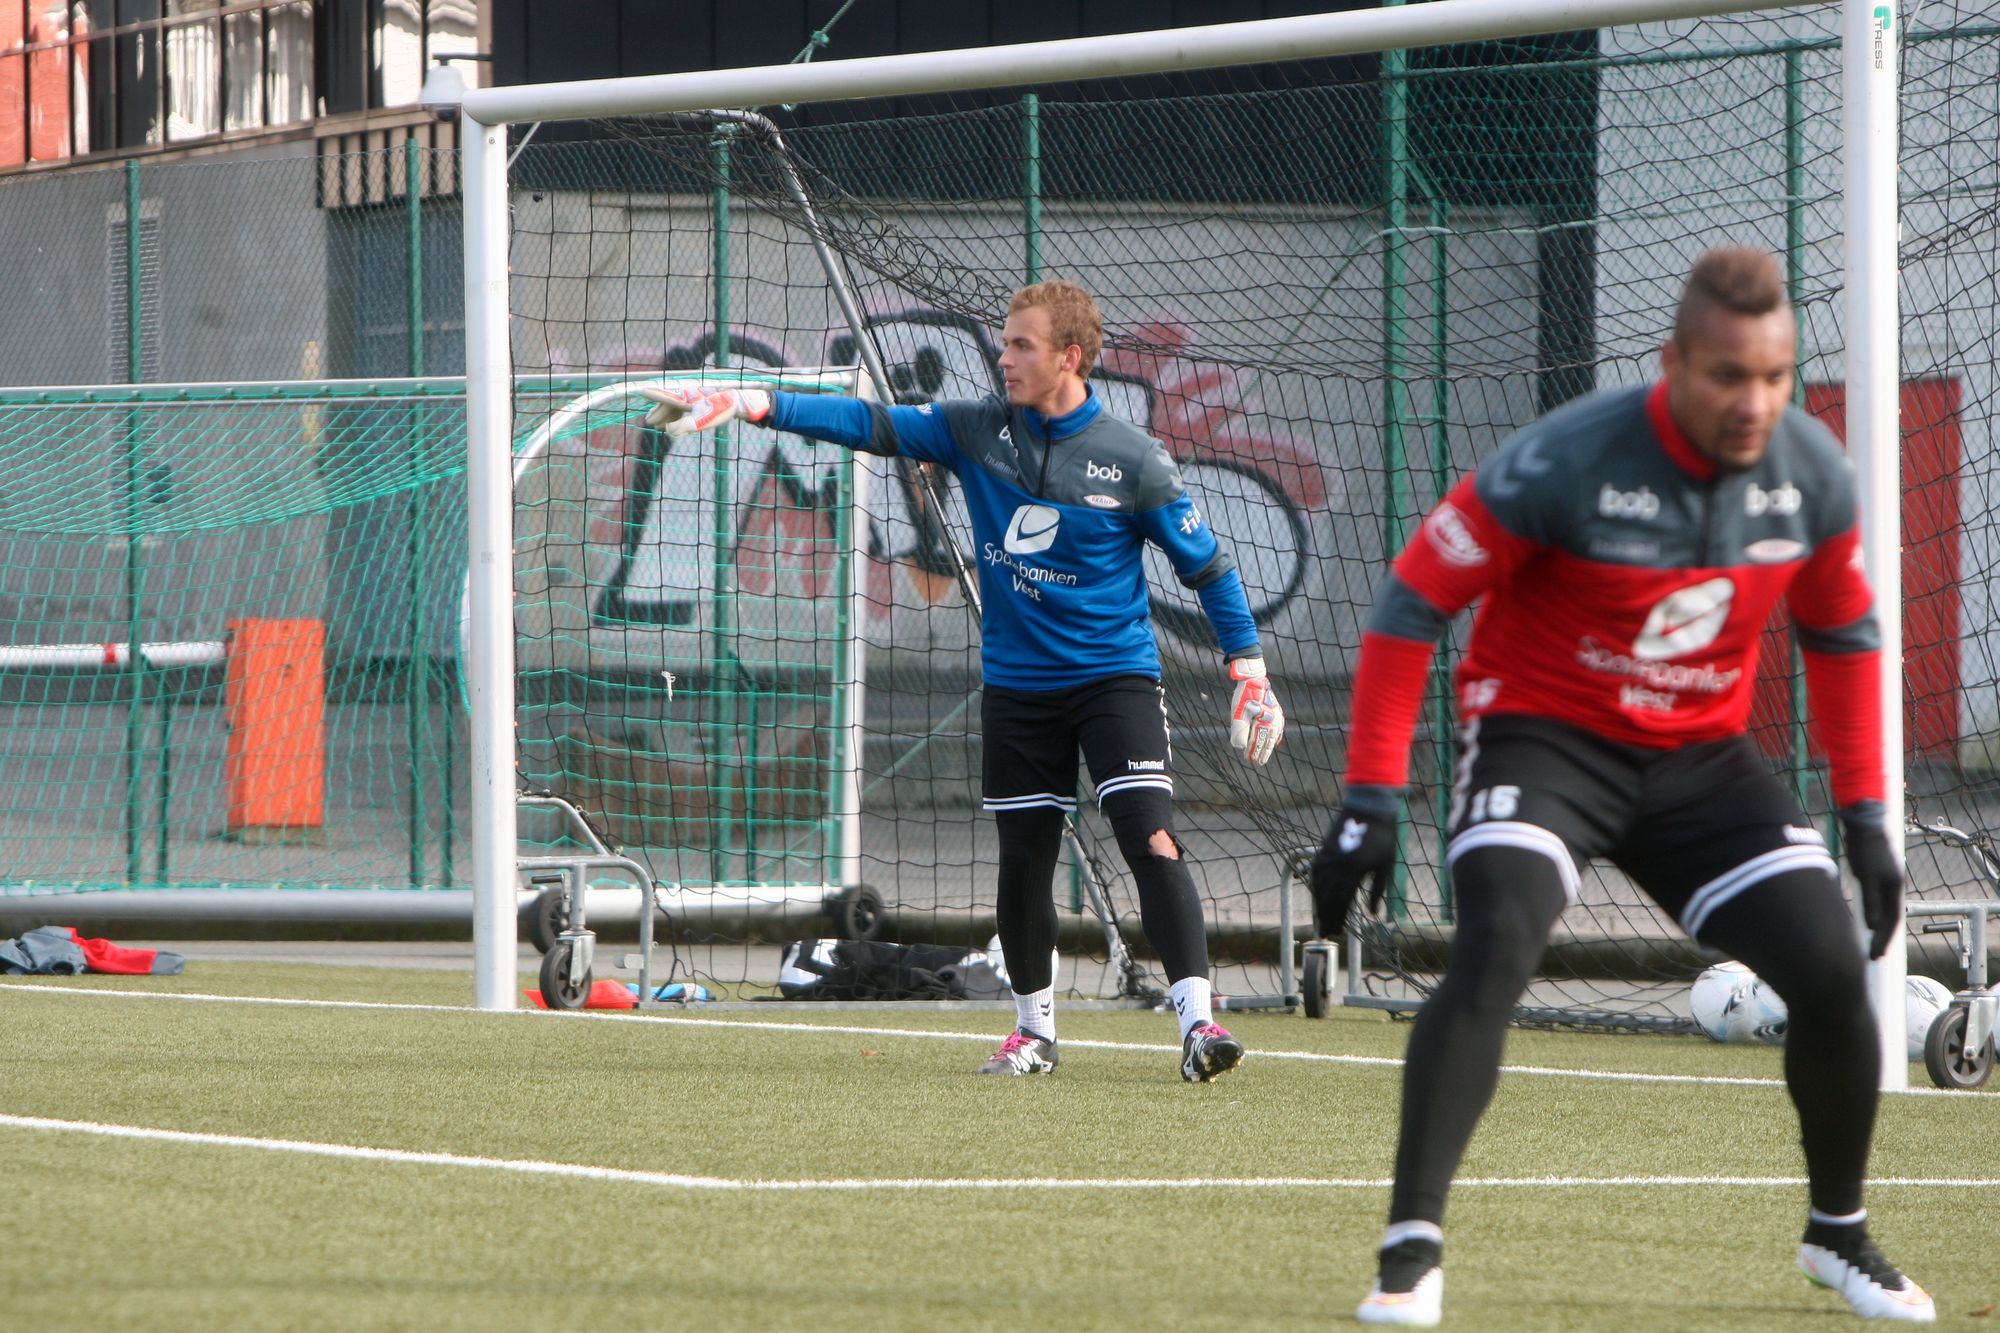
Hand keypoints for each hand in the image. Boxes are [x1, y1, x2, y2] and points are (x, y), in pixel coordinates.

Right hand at [638, 385, 771, 436]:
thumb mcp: (702, 421)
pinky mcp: (699, 402)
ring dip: (666, 416)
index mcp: (685, 397)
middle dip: (658, 412)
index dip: (653, 395)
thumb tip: (668, 431)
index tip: (641, 391)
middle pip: (668, 403)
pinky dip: (676, 416)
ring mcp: (693, 398)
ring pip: (675, 406)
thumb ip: (684, 426)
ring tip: (658, 426)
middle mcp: (687, 395)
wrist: (737, 403)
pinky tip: (674, 424)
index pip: (665, 396)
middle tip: (648, 422)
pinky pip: (683, 409)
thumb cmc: (720, 410)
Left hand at [1227, 657, 1283, 765]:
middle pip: (1267, 741)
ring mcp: (1276, 715)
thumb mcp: (1238, 714)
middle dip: (1262, 752)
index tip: (1249, 760)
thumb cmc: (1244, 697)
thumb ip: (1239, 731)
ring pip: (1273, 736)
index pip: (1257, 741)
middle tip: (1257, 762)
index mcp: (1264, 722)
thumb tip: (1240, 747)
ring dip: (1269, 746)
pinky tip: (1275, 741)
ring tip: (1265, 755)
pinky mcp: (1277, 711)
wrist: (1253, 679)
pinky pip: (1279, 727)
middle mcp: (1273, 720)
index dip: (1253, 752)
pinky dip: (1276, 736)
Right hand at [1309, 805, 1397, 936]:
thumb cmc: (1383, 838)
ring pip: (1317, 888)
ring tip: (1320, 921)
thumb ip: (1377, 892)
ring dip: (1318, 906)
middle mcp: (1337, 866)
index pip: (1342, 901)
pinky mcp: (1323, 850)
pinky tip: (1317, 898)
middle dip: (1326, 917)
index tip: (1337, 932)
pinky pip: (1314, 874)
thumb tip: (1372, 915)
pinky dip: (1314, 889)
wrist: (1369, 808)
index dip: (1338, 918)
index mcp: (1354, 870)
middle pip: (1327, 898)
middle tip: (1326, 933)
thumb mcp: (1385, 866)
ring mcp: (1327, 857)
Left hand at [1840, 810, 1902, 959]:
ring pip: (1882, 910)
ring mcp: (1884, 880)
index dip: (1884, 939)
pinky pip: (1875, 901)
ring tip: (1868, 943)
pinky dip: (1871, 913)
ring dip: (1877, 927)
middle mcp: (1893, 886)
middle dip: (1882, 938)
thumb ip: (1870, 901)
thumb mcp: (1865, 876)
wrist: (1862, 824)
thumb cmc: (1864, 849)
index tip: (1875, 956)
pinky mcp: (1874, 875)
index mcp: (1894, 888)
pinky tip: (1863, 920)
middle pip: (1890, 918)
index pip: (1892, 921)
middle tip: (1873, 956)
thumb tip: (1873, 927)